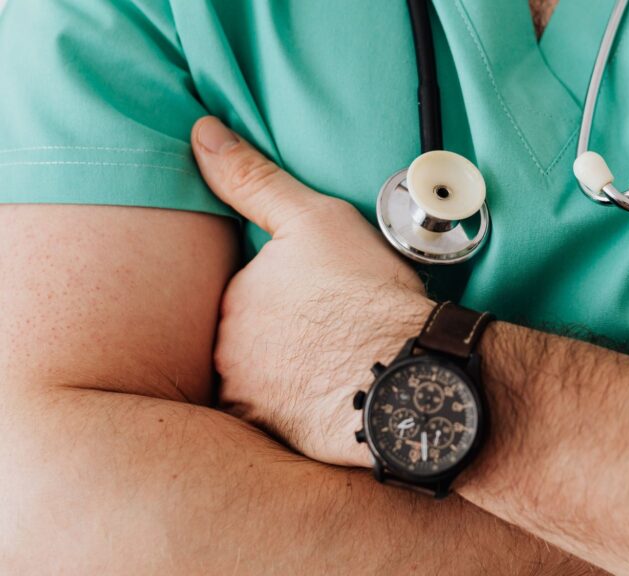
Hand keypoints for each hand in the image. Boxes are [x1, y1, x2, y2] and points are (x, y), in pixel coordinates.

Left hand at [191, 116, 433, 465]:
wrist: (406, 373)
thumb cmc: (368, 295)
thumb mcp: (314, 218)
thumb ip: (253, 179)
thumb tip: (202, 135)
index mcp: (235, 298)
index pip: (251, 292)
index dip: (293, 293)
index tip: (329, 298)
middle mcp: (228, 351)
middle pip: (252, 339)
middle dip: (286, 336)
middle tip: (336, 333)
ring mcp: (250, 398)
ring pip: (264, 381)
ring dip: (291, 375)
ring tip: (342, 366)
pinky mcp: (276, 438)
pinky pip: (278, 421)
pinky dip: (299, 410)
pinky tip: (333, 399)